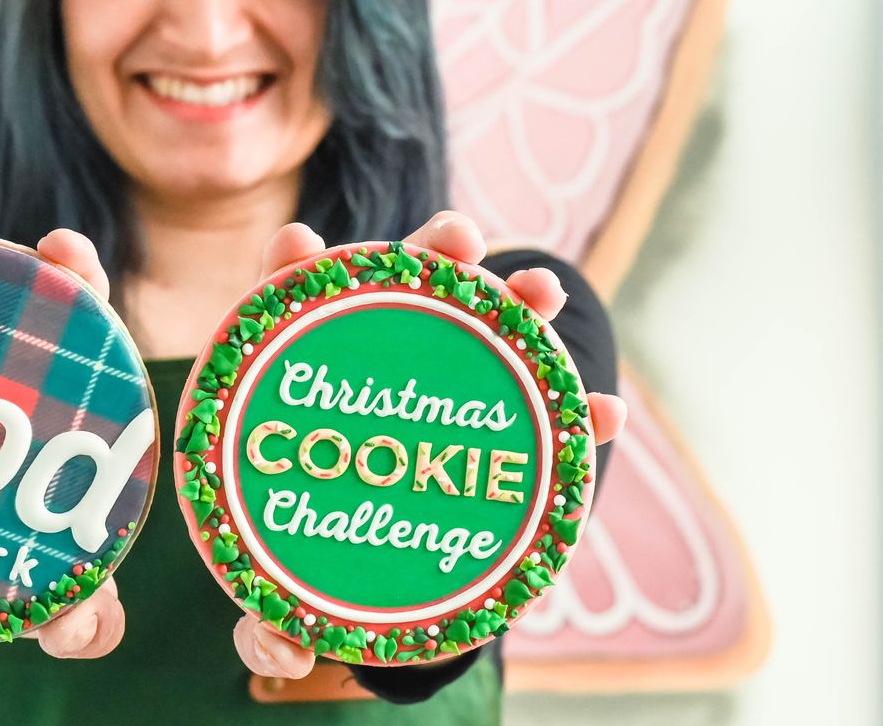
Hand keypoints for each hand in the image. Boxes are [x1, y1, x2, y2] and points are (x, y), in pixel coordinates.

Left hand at [230, 210, 629, 678]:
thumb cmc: (319, 577)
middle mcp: (379, 364)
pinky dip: (578, 408)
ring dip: (518, 300)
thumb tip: (274, 645)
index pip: (289, 309)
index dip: (291, 269)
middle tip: (459, 237)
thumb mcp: (292, 598)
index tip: (299, 244)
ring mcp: (447, 384)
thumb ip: (273, 621)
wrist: (384, 579)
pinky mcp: (501, 421)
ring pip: (483, 326)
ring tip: (546, 289)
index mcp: (309, 385)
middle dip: (430, 253)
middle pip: (401, 289)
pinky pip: (545, 407)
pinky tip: (609, 414)